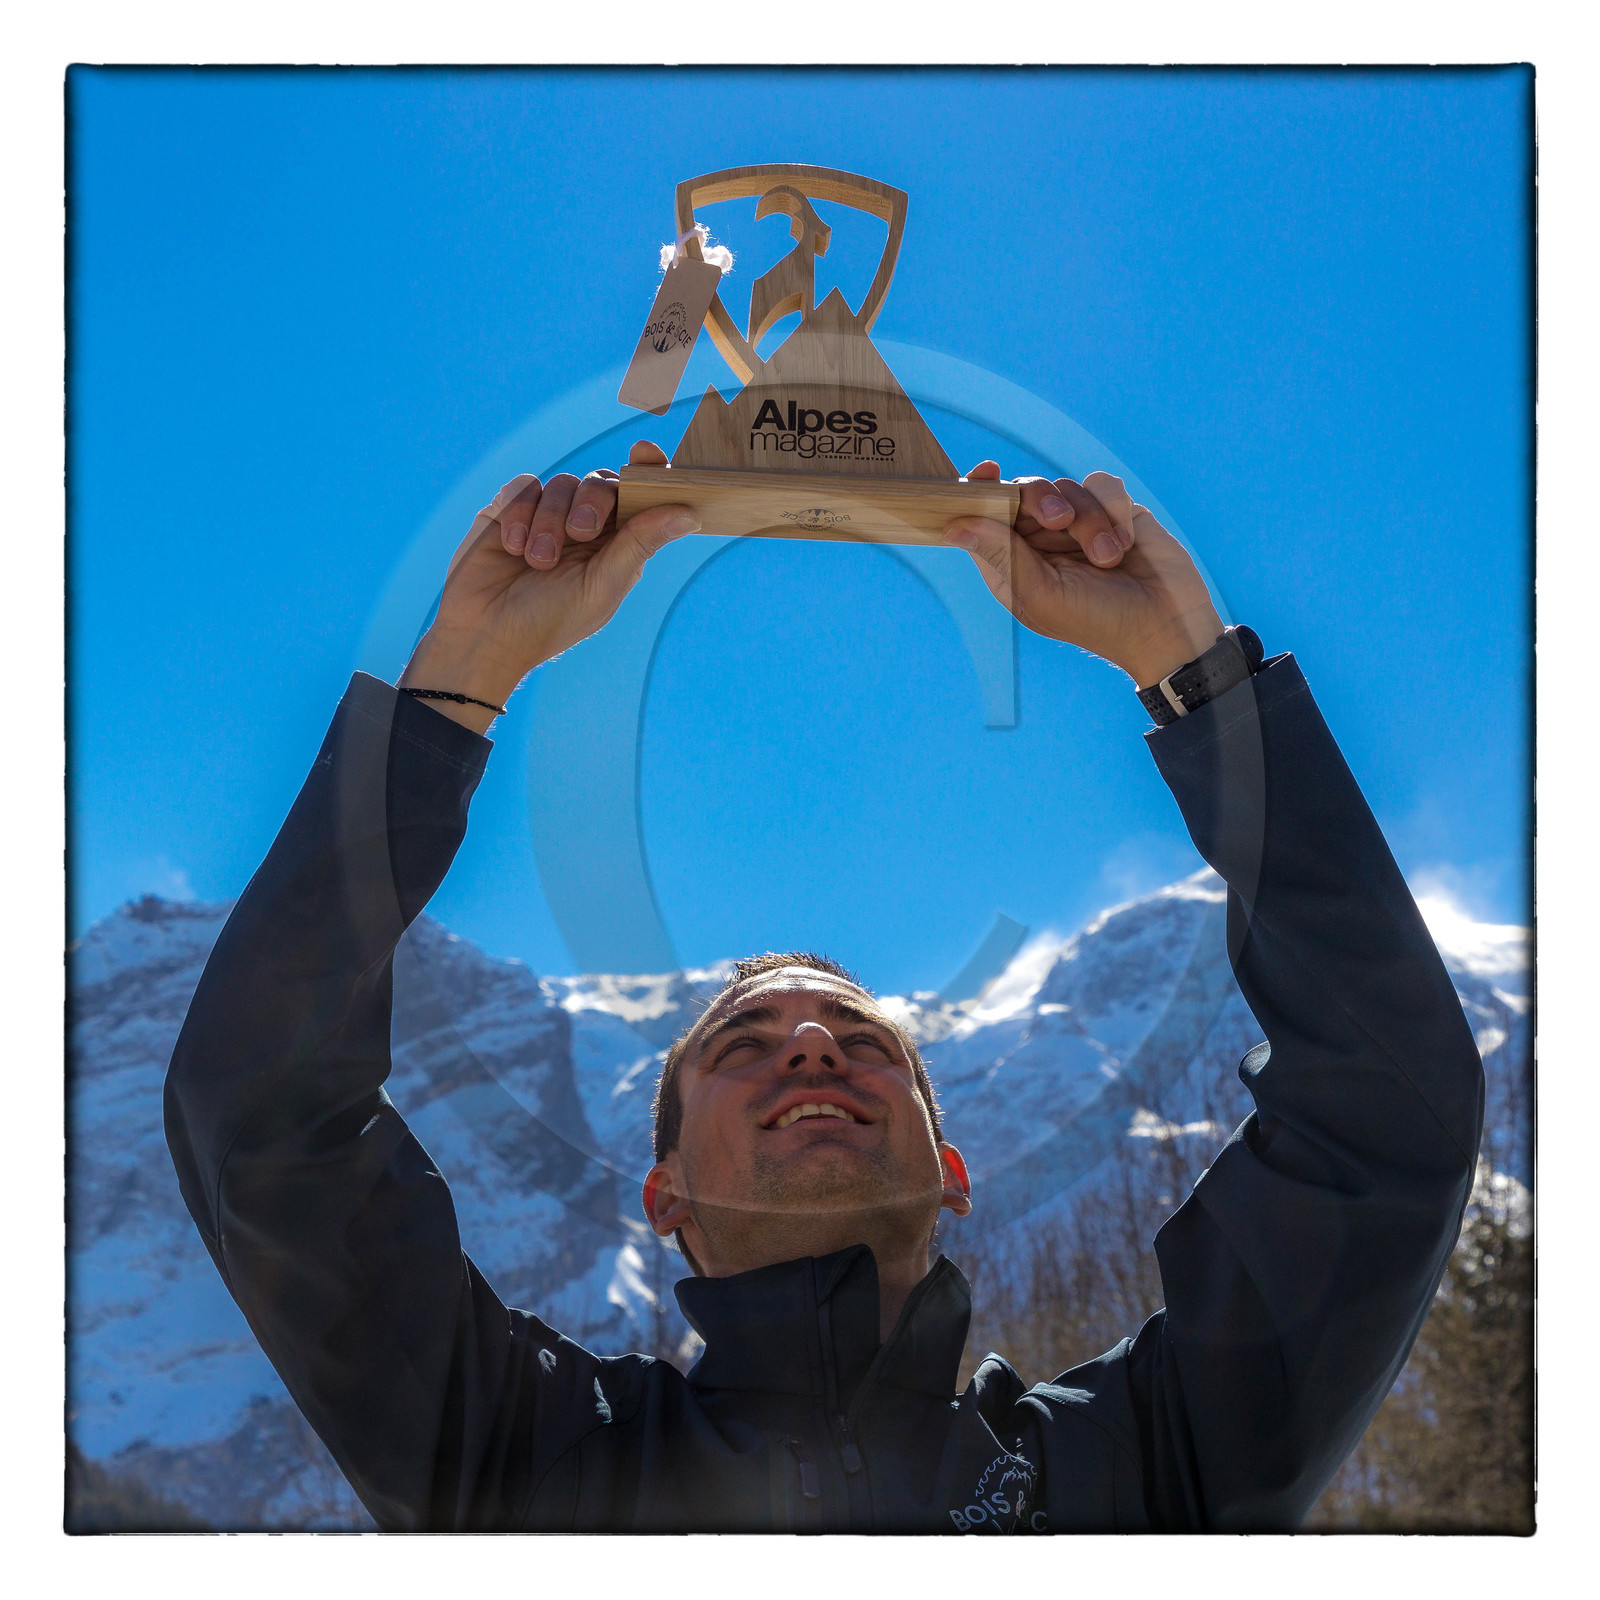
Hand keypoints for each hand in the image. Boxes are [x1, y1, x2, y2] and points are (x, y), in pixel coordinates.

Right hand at [400, 442, 696, 730]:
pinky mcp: (510, 510)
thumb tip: (690, 513)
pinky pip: (523, 486)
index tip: (647, 453)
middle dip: (593, 502)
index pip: (638, 497)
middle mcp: (584, 525)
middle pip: (601, 481)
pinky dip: (520, 514)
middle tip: (581, 533)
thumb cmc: (550, 621)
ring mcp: (546, 515)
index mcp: (616, 544)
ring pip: (561, 483)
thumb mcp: (602, 586)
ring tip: (537, 561)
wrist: (487, 634)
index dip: (648, 471)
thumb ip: (640, 544)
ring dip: (550, 521)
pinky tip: (514, 547)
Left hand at [944, 464, 1223, 687]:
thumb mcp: (1042, 594)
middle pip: (1024, 492)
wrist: (1166, 625)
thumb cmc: (1096, 621)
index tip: (987, 472)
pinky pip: (1103, 484)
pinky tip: (1125, 543)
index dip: (979, 490)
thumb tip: (954, 526)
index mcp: (1013, 562)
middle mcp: (1040, 540)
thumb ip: (1001, 554)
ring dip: (1089, 520)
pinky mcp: (1113, 512)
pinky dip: (1114, 510)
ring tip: (1108, 558)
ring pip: (1067, 487)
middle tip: (1059, 520)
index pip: (984, 517)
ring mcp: (1078, 524)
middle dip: (1040, 500)